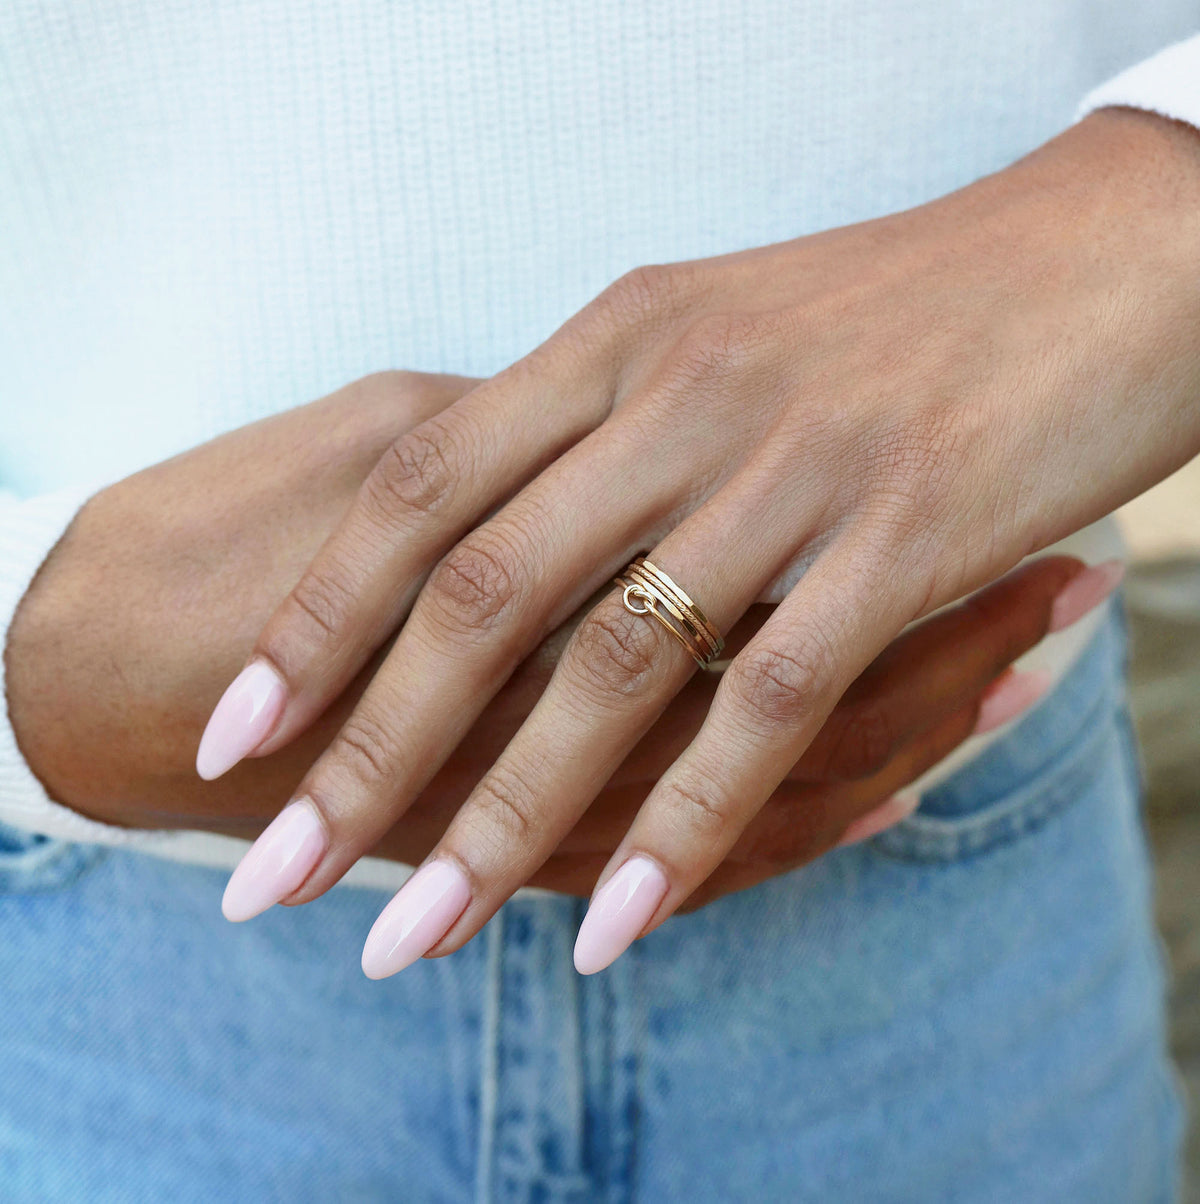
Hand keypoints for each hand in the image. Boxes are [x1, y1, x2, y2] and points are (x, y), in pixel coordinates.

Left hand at [5, 365, 1079, 904]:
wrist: (1105, 253)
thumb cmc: (900, 310)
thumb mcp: (719, 337)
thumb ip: (610, 431)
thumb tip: (511, 541)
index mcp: (620, 341)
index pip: (419, 488)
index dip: (315, 616)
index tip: (238, 731)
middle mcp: (681, 396)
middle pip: (478, 595)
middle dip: (361, 750)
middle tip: (274, 879)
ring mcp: (790, 467)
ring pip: (607, 669)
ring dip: (498, 821)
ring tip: (411, 941)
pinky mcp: (902, 536)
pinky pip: (763, 707)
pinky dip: (680, 826)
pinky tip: (608, 925)